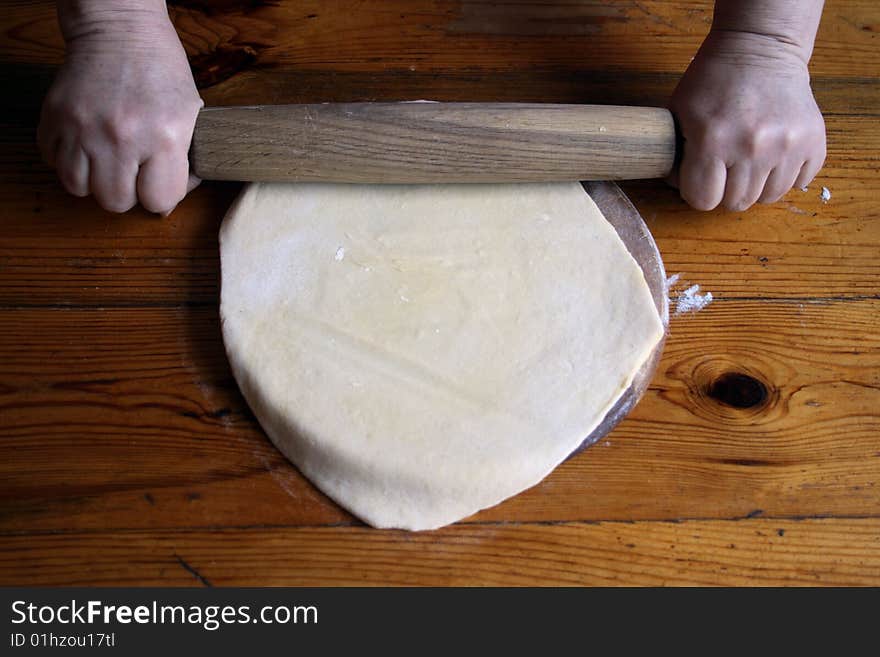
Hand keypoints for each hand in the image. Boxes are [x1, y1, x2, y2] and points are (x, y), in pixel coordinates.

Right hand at [37, 6, 202, 214]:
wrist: (121, 29)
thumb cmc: (161, 70)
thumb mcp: (190, 114)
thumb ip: (183, 161)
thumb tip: (169, 202)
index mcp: (164, 137)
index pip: (159, 201)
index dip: (161, 197)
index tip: (160, 182)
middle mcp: (122, 136)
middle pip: (115, 202)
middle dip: (126, 194)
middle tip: (132, 173)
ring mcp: (83, 128)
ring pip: (79, 189)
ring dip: (93, 181)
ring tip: (106, 161)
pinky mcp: (55, 117)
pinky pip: (53, 163)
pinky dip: (68, 161)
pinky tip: (85, 146)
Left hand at [669, 30, 825, 211]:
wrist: (759, 46)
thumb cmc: (713, 79)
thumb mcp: (679, 112)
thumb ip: (674, 155)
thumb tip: (679, 186)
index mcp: (713, 140)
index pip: (703, 201)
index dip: (697, 192)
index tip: (699, 178)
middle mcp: (753, 146)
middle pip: (736, 203)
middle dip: (726, 191)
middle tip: (725, 168)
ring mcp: (787, 145)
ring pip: (768, 198)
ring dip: (756, 186)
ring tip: (748, 162)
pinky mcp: (813, 141)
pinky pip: (799, 183)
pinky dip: (785, 176)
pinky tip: (773, 156)